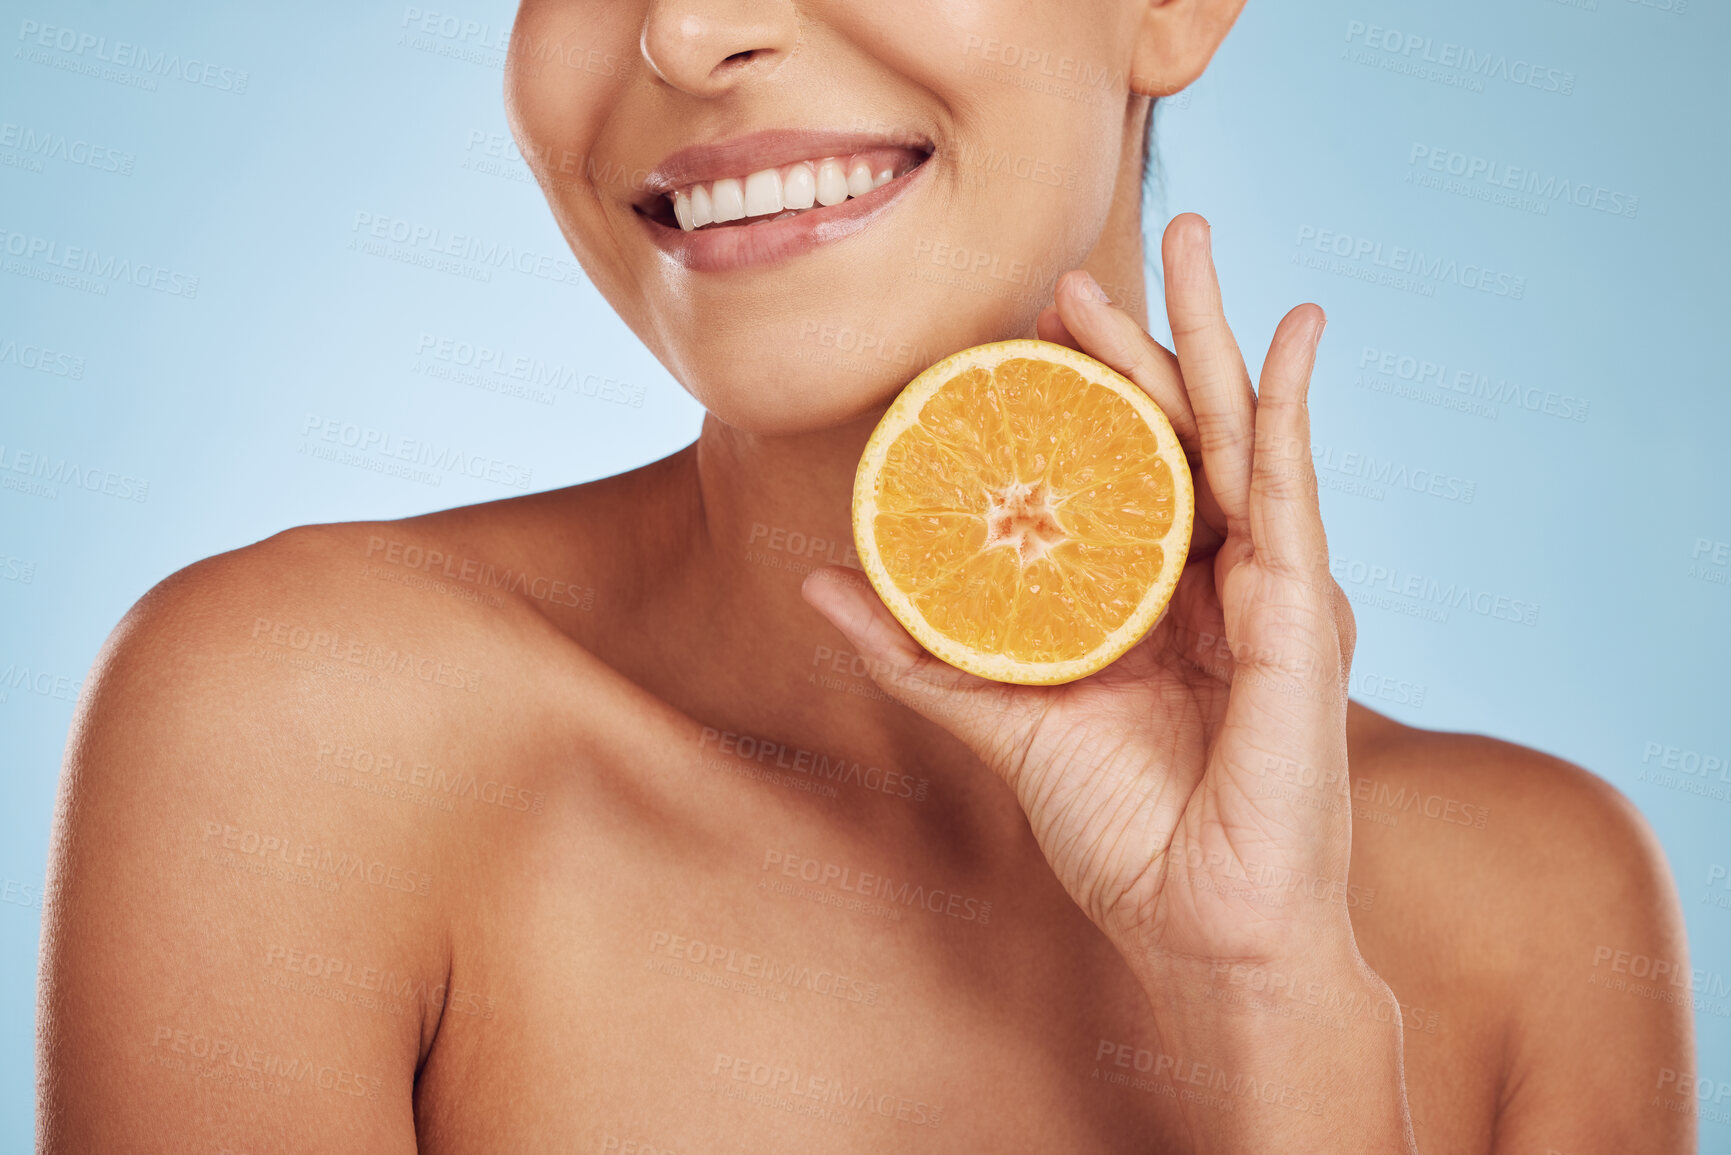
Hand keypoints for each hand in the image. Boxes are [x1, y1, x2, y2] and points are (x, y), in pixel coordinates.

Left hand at [802, 213, 1360, 975]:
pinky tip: (1292, 332)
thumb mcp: (1005, 719)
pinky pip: (1295, 491)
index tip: (1029, 325)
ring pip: (1236, 436)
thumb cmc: (1123, 832)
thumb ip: (921, 653)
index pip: (1126, 467)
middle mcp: (1218, 580)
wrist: (1196, 924)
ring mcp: (1268, 590)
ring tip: (1189, 244)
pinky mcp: (1304, 615)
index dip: (1083, 392)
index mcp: (1156, 598)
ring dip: (1210, 337)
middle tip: (1083, 269)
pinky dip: (1291, 405)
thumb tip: (817, 585)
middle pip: (1182, 433)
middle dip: (1146, 338)